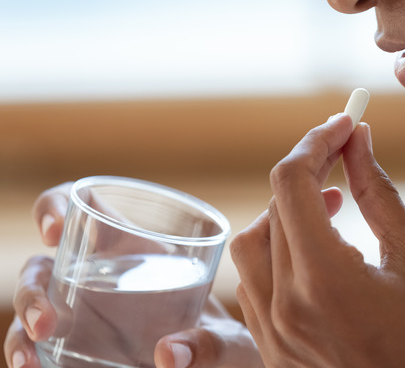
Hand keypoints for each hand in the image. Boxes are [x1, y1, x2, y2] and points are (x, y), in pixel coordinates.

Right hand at [4, 183, 263, 367]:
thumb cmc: (225, 344)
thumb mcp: (227, 342)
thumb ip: (209, 345)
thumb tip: (169, 356)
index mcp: (134, 247)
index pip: (83, 206)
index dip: (56, 206)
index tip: (55, 230)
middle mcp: (98, 275)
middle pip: (43, 266)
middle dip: (33, 289)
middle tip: (47, 321)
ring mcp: (81, 312)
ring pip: (33, 306)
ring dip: (22, 328)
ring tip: (30, 360)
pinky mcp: (75, 347)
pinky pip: (38, 347)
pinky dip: (27, 355)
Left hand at [230, 114, 404, 366]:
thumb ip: (377, 191)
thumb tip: (358, 139)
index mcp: (323, 280)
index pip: (292, 183)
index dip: (317, 142)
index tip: (345, 123)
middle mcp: (285, 308)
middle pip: (271, 209)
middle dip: (306, 170)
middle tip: (344, 152)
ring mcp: (274, 334)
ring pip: (252, 246)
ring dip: (285, 211)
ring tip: (331, 202)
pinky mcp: (275, 351)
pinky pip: (255, 284)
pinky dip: (279, 251)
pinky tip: (318, 248)